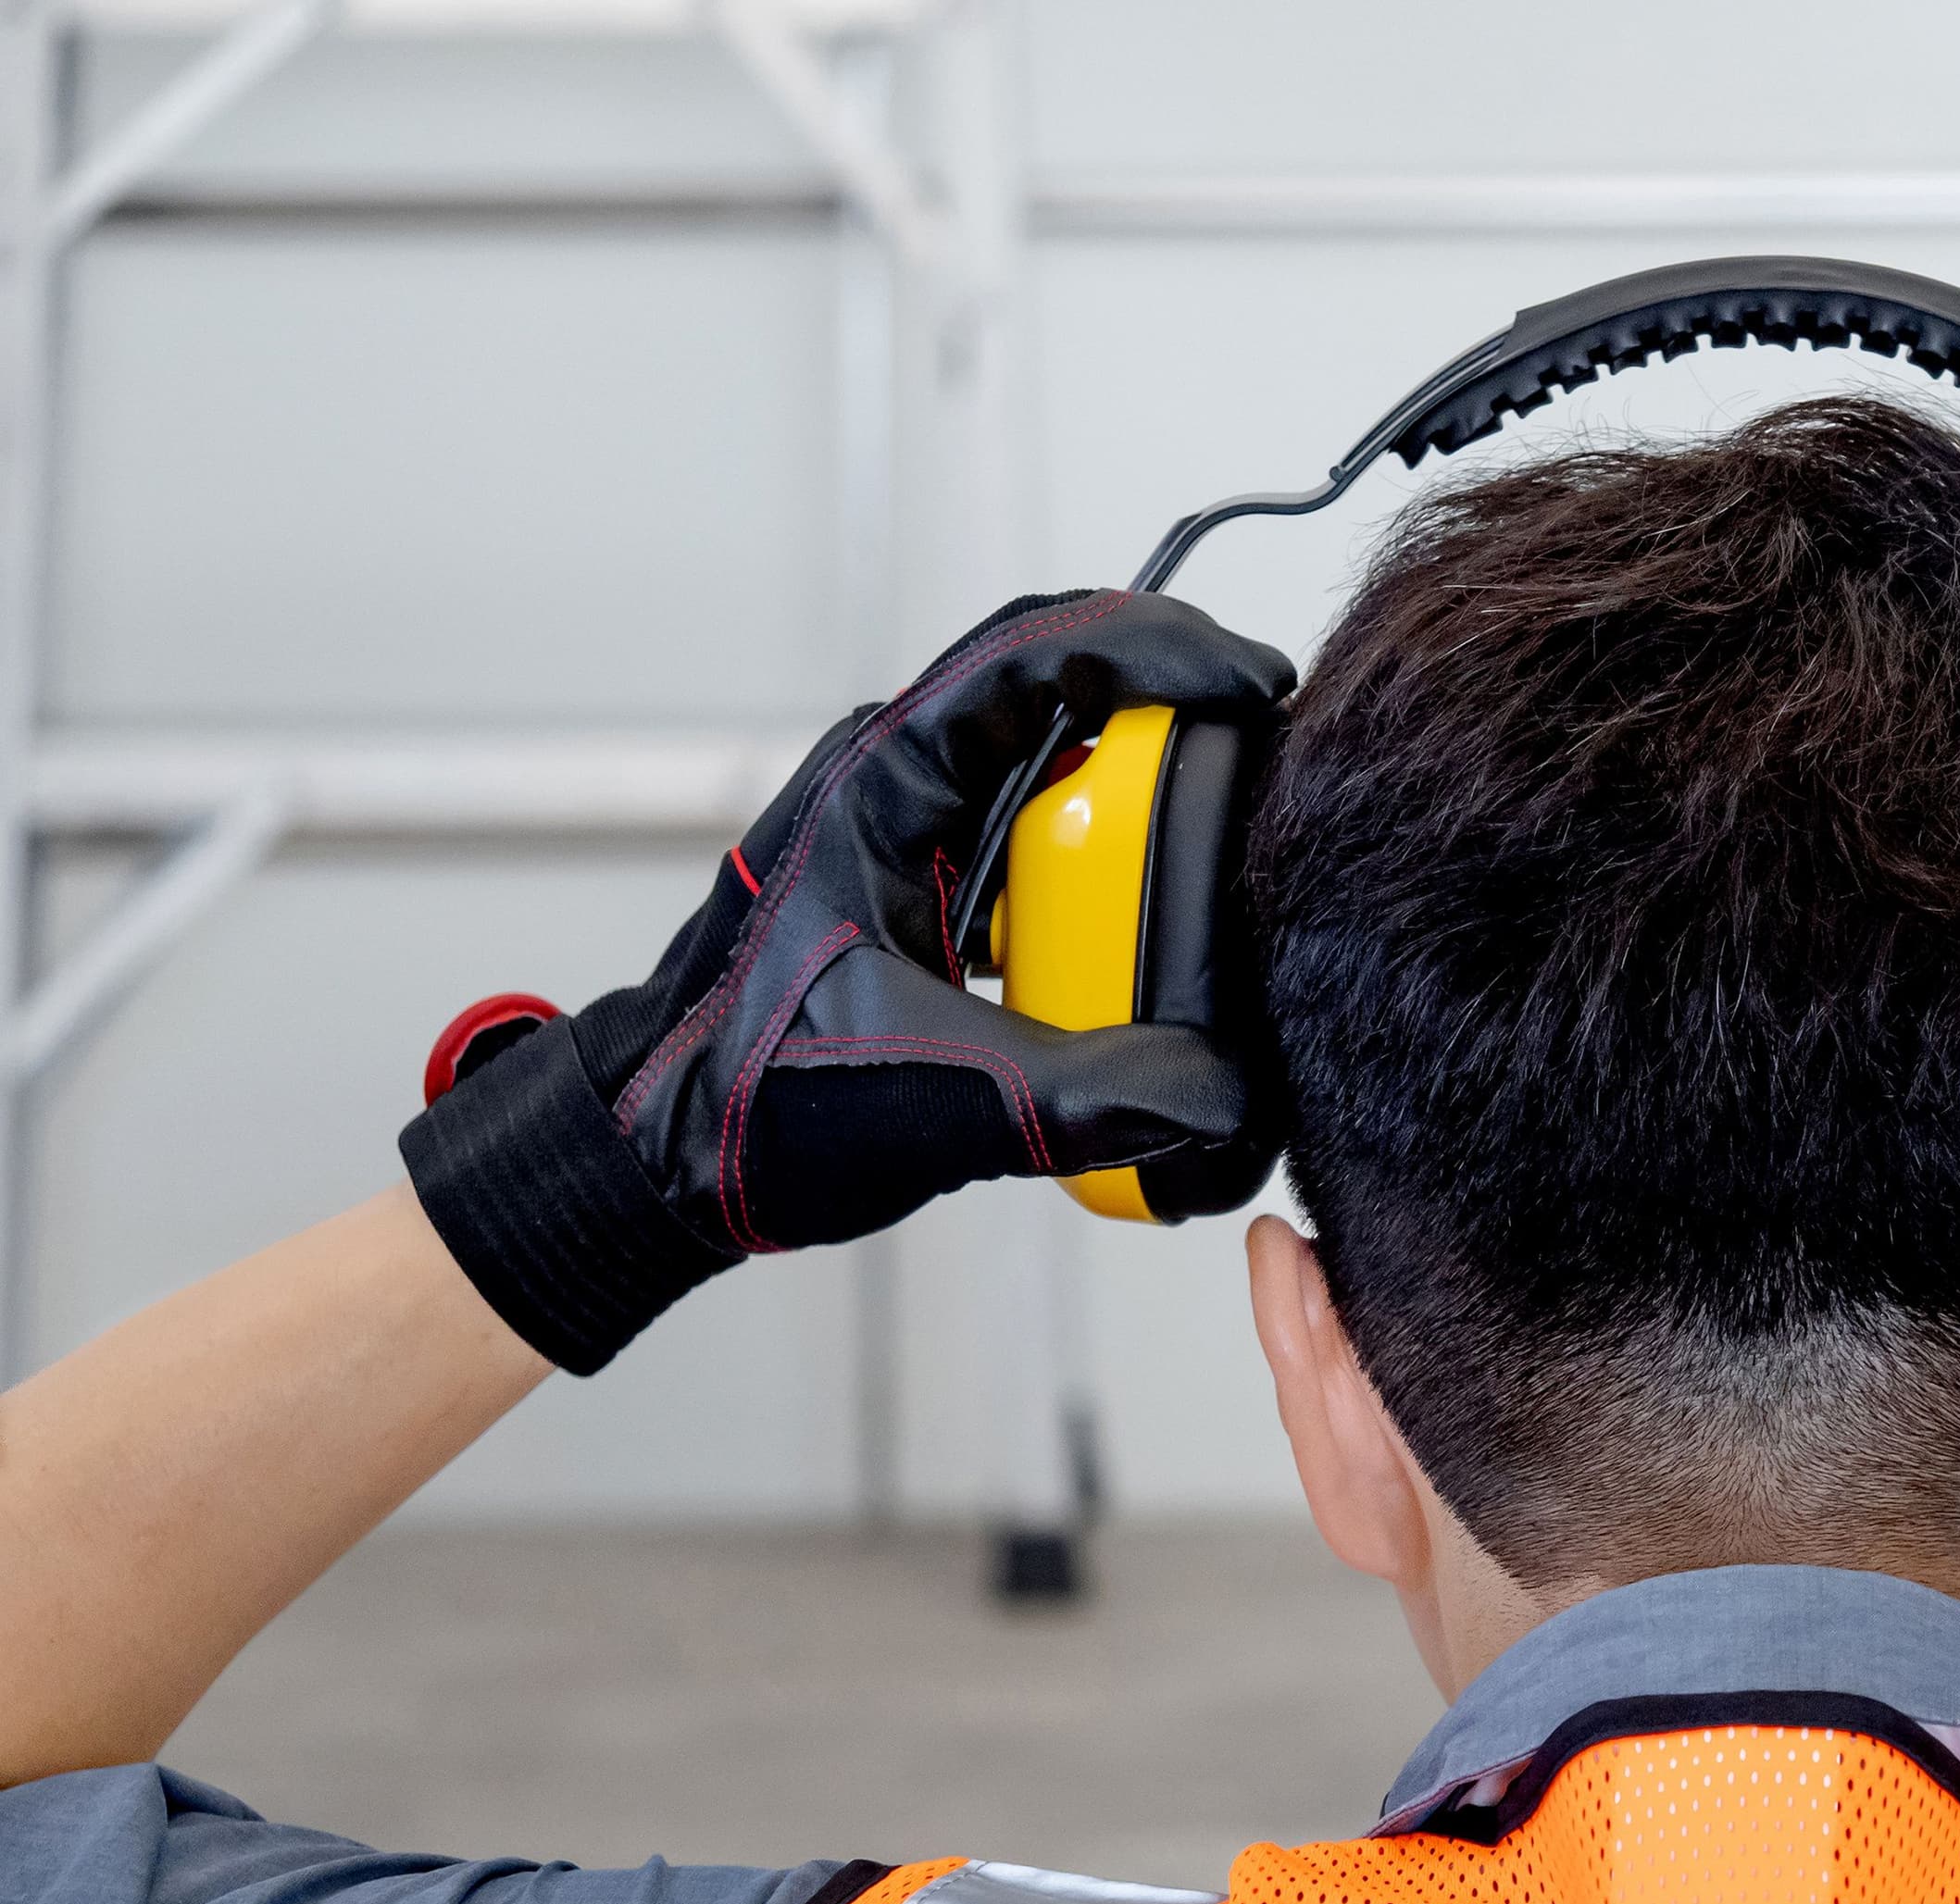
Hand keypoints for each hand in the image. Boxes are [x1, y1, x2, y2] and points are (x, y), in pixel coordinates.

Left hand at [402, 590, 1295, 1372]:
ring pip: (1059, 781)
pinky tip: (1156, 949)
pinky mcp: (932, 900)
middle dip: (1173, 727)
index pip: (1036, 655)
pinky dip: (1110, 887)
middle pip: (1065, 703)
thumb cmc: (739, 1103)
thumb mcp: (935, 1099)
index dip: (1159, 648)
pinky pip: (1045, 858)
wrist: (656, 1162)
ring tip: (1226, 860)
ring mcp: (915, 840)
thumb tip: (1227, 1097)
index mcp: (881, 784)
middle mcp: (900, 787)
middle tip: (1265, 770)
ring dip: (1144, 815)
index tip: (1254, 684)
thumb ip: (1089, 1097)